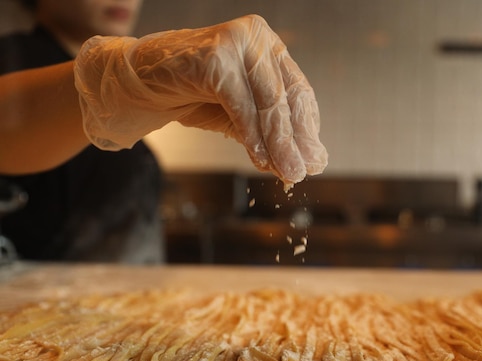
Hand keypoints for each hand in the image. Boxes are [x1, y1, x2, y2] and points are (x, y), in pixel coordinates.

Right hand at [74, 14, 326, 186]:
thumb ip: (268, 133)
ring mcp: (235, 43)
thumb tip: (304, 163)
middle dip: (296, 141)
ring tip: (288, 172)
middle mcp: (255, 37)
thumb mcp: (238, 115)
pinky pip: (240, 106)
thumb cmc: (188, 94)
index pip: (297, 91)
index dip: (307, 129)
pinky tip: (262, 161)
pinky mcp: (214, 58)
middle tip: (304, 172)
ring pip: (267, 103)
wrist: (135, 85)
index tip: (315, 159)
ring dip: (278, 144)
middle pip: (285, 98)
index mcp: (266, 45)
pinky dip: (252, 137)